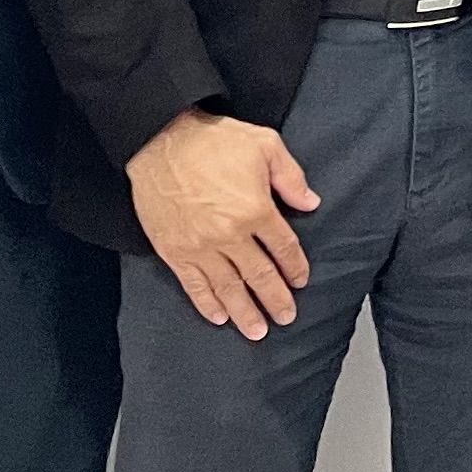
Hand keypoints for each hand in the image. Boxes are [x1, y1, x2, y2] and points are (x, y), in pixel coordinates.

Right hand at [127, 108, 319, 336]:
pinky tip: (219, 317)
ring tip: (257, 331)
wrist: (160, 141)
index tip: (300, 281)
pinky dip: (207, 303)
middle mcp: (230, 234)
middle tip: (286, 317)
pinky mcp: (174, 251)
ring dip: (245, 312)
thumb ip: (291, 177)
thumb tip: (311, 204)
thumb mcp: (265, 144)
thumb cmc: (213, 140)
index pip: (283, 247)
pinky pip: (193, 285)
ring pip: (228, 287)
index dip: (295, 267)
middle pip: (259, 275)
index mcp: (256, 209)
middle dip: (275, 299)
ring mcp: (200, 246)